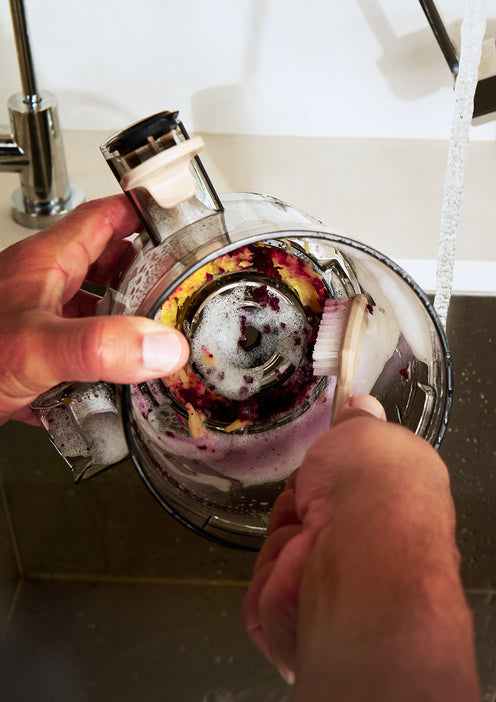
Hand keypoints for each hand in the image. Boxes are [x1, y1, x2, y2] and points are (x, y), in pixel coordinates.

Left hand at [0, 196, 189, 425]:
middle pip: (106, 262)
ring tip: (156, 338)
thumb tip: (161, 346)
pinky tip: (113, 385)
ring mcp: (38, 321)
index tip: (179, 217)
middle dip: (146, 272)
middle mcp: (43, 287)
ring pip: (94, 307)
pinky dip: (102, 362)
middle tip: (177, 288)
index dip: (144, 212)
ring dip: (126, 321)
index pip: (104, 217)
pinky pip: (79, 349)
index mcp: (47, 264)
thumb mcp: (34, 346)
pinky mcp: (33, 356)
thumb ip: (99, 345)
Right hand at [242, 395, 478, 700]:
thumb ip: (360, 422)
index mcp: (393, 503)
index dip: (330, 467)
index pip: (349, 483)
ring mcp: (334, 581)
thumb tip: (362, 407)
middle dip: (299, 498)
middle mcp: (367, 544)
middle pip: (306, 509)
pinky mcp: (302, 616)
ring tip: (309, 537)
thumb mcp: (368, 432)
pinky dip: (274, 570)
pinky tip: (298, 567)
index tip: (324, 460)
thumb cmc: (372, 491)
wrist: (358, 557)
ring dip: (286, 534)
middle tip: (313, 497)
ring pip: (281, 543)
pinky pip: (264, 582)